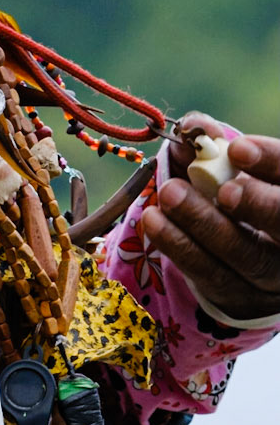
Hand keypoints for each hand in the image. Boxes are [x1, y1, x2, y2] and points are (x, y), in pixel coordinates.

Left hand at [139, 112, 279, 324]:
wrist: (228, 250)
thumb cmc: (227, 189)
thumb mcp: (220, 164)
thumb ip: (207, 143)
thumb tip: (193, 127)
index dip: (271, 162)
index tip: (237, 149)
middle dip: (258, 206)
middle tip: (224, 191)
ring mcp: (270, 274)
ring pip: (247, 256)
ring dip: (206, 225)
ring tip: (170, 194)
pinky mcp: (239, 296)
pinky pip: (212, 275)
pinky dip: (181, 247)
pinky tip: (155, 222)